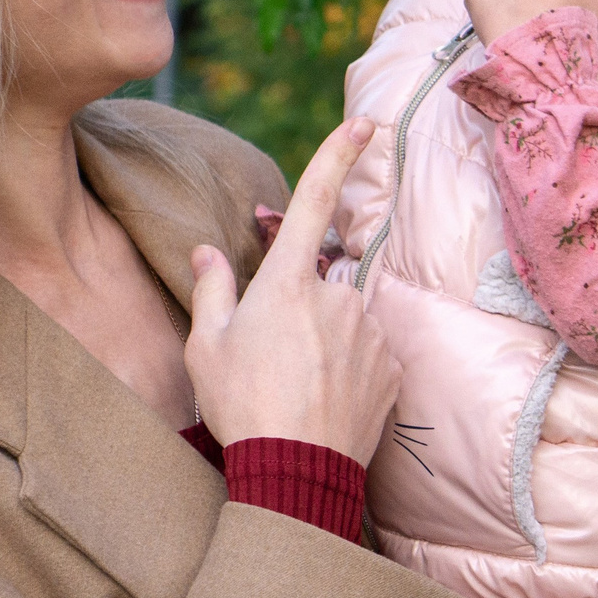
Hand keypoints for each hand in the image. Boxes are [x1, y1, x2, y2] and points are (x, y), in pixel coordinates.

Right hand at [185, 117, 396, 462]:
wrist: (296, 474)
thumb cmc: (242, 406)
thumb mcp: (205, 346)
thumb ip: (211, 287)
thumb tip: (208, 249)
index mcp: (288, 282)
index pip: (315, 201)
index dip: (339, 154)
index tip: (364, 123)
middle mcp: (338, 296)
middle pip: (319, 282)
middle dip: (299, 309)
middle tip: (271, 361)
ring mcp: (370, 331)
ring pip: (345, 320)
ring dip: (325, 342)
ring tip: (297, 389)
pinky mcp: (393, 367)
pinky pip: (368, 354)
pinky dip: (349, 370)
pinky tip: (324, 401)